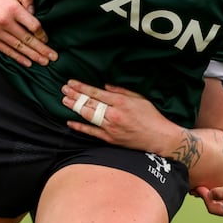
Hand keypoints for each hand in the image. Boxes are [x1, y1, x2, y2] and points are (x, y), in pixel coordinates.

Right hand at [0, 0, 56, 66]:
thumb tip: (35, 13)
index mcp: (13, 9)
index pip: (33, 25)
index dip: (42, 34)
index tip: (47, 39)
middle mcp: (5, 22)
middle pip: (28, 39)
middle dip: (42, 49)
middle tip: (53, 57)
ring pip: (18, 47)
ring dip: (33, 56)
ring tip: (44, 62)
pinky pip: (6, 51)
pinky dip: (18, 58)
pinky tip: (28, 63)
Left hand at [61, 79, 179, 154]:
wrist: (159, 138)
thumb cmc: (151, 116)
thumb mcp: (139, 98)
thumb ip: (120, 91)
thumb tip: (104, 87)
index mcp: (121, 102)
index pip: (96, 93)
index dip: (82, 87)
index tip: (71, 82)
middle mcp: (114, 114)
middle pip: (89, 103)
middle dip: (75, 95)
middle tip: (63, 89)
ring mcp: (111, 128)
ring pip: (88, 116)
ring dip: (75, 108)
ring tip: (64, 100)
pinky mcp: (110, 139)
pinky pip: (91, 132)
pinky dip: (80, 127)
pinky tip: (70, 121)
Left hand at [193, 159, 222, 219]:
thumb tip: (209, 195)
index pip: (215, 209)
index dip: (205, 198)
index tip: (200, 187)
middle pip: (218, 208)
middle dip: (207, 198)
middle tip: (198, 186)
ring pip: (222, 203)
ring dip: (213, 195)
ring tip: (204, 185)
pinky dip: (221, 193)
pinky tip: (215, 185)